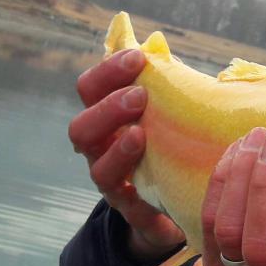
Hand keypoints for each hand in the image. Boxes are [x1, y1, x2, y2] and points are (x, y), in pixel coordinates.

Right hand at [70, 49, 184, 259]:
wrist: (182, 205)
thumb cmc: (176, 146)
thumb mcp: (174, 113)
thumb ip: (174, 87)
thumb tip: (184, 54)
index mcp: (109, 119)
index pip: (92, 89)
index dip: (108, 71)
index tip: (137, 57)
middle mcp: (102, 149)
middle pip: (81, 127)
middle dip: (108, 109)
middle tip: (139, 96)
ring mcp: (114, 182)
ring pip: (97, 166)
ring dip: (117, 148)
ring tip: (140, 134)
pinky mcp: (134, 211)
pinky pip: (127, 202)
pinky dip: (136, 191)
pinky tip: (155, 181)